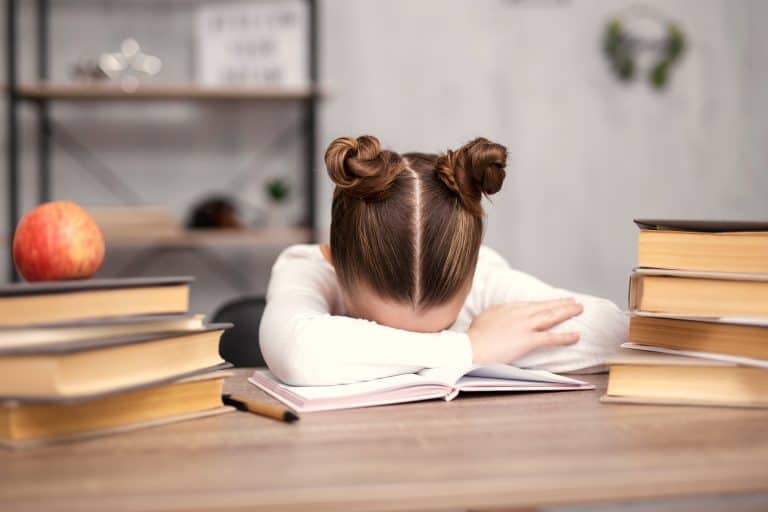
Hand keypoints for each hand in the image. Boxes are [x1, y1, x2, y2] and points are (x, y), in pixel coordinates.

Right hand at [468, 298, 582, 364]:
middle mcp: (519, 313)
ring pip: (551, 316)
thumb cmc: (474, 336)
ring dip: (567, 312)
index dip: (546, 302)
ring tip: (580, 309)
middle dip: (561, 303)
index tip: (555, 301)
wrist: (470, 347)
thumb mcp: (485, 317)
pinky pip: (550, 337)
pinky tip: (576, 336)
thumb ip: (499, 314)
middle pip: (545, 306)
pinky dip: (565, 336)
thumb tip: (503, 316)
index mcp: (508, 308)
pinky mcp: (527, 340)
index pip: (532, 304)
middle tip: (574, 301)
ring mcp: (524, 326)